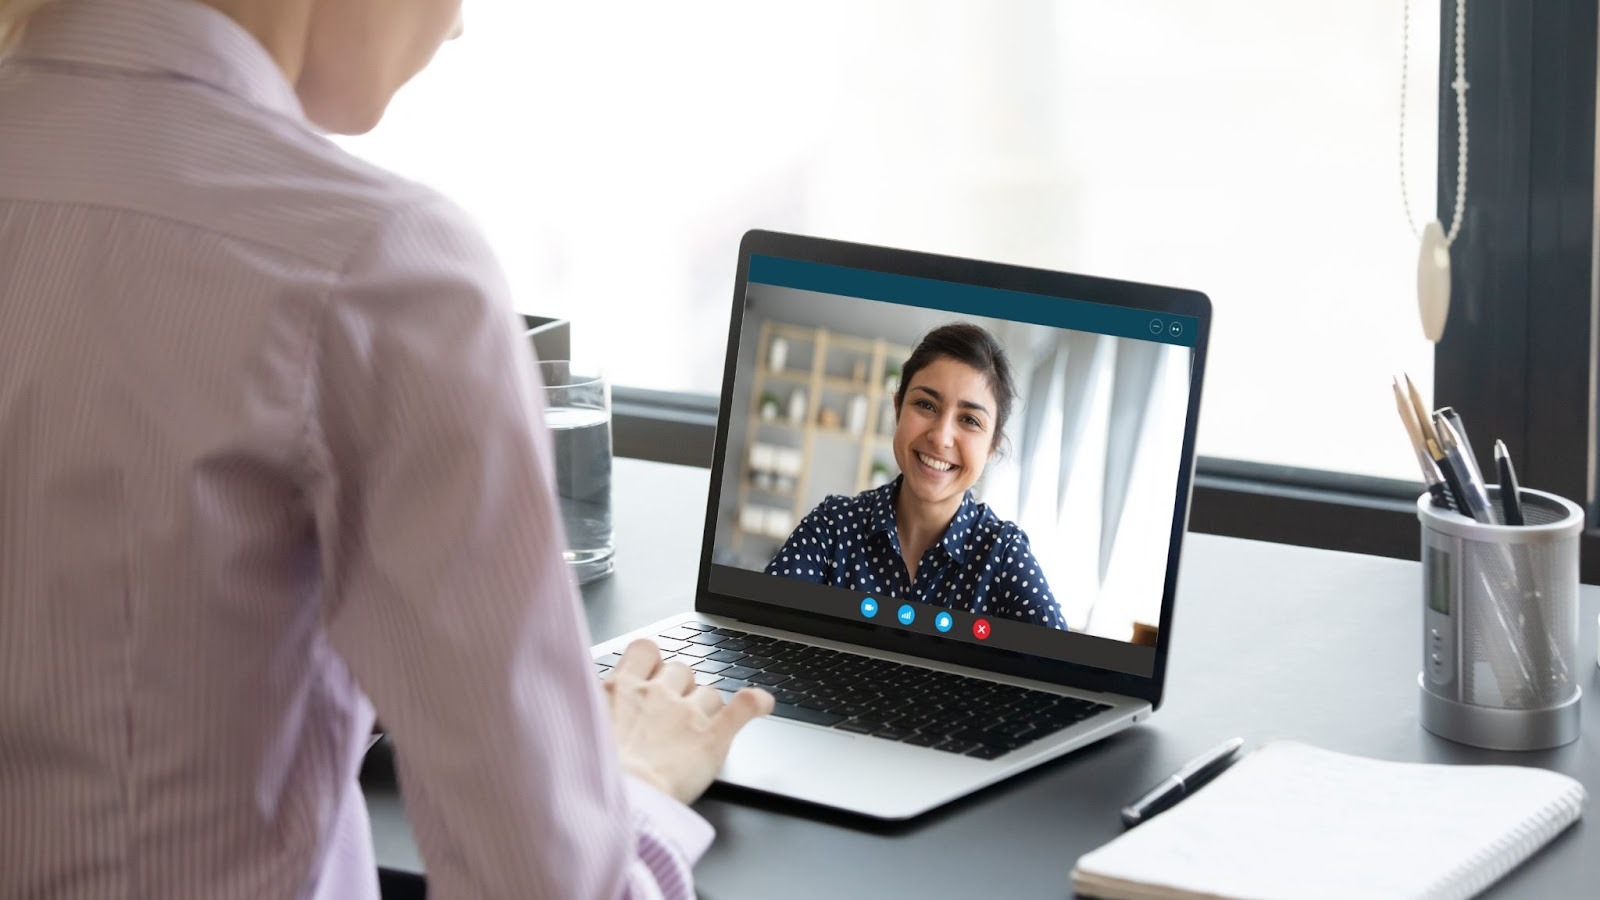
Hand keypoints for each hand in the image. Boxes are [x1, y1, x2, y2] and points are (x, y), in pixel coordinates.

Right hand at [603, 638, 774, 804]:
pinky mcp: (711, 737)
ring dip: (707, 706)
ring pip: (709, 691)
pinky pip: (743, 706)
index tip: (651, 674)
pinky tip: (763, 703)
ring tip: (696, 731)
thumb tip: (591, 707)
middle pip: (680, 670)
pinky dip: (756, 703)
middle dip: (680, 687)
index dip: (652, 661)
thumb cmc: (595, 775)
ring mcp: (686, 713)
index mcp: (620, 689)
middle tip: (670, 716)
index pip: (645, 650)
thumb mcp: (580, 730)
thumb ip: (592, 711)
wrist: (618, 802)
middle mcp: (655, 693)